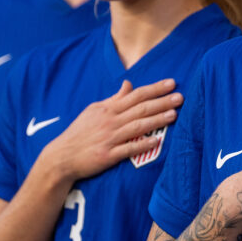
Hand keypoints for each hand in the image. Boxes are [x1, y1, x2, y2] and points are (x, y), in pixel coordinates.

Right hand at [38, 79, 181, 183]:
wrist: (61, 157)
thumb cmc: (80, 133)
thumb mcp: (94, 111)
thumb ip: (114, 99)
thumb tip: (128, 84)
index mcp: (108, 109)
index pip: (135, 95)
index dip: (155, 88)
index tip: (172, 83)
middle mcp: (110, 121)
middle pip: (140, 108)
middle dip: (161, 102)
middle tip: (180, 97)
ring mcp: (109, 138)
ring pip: (137, 126)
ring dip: (156, 120)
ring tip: (174, 114)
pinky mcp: (108, 155)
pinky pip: (128, 149)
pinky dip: (142, 144)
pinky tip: (156, 141)